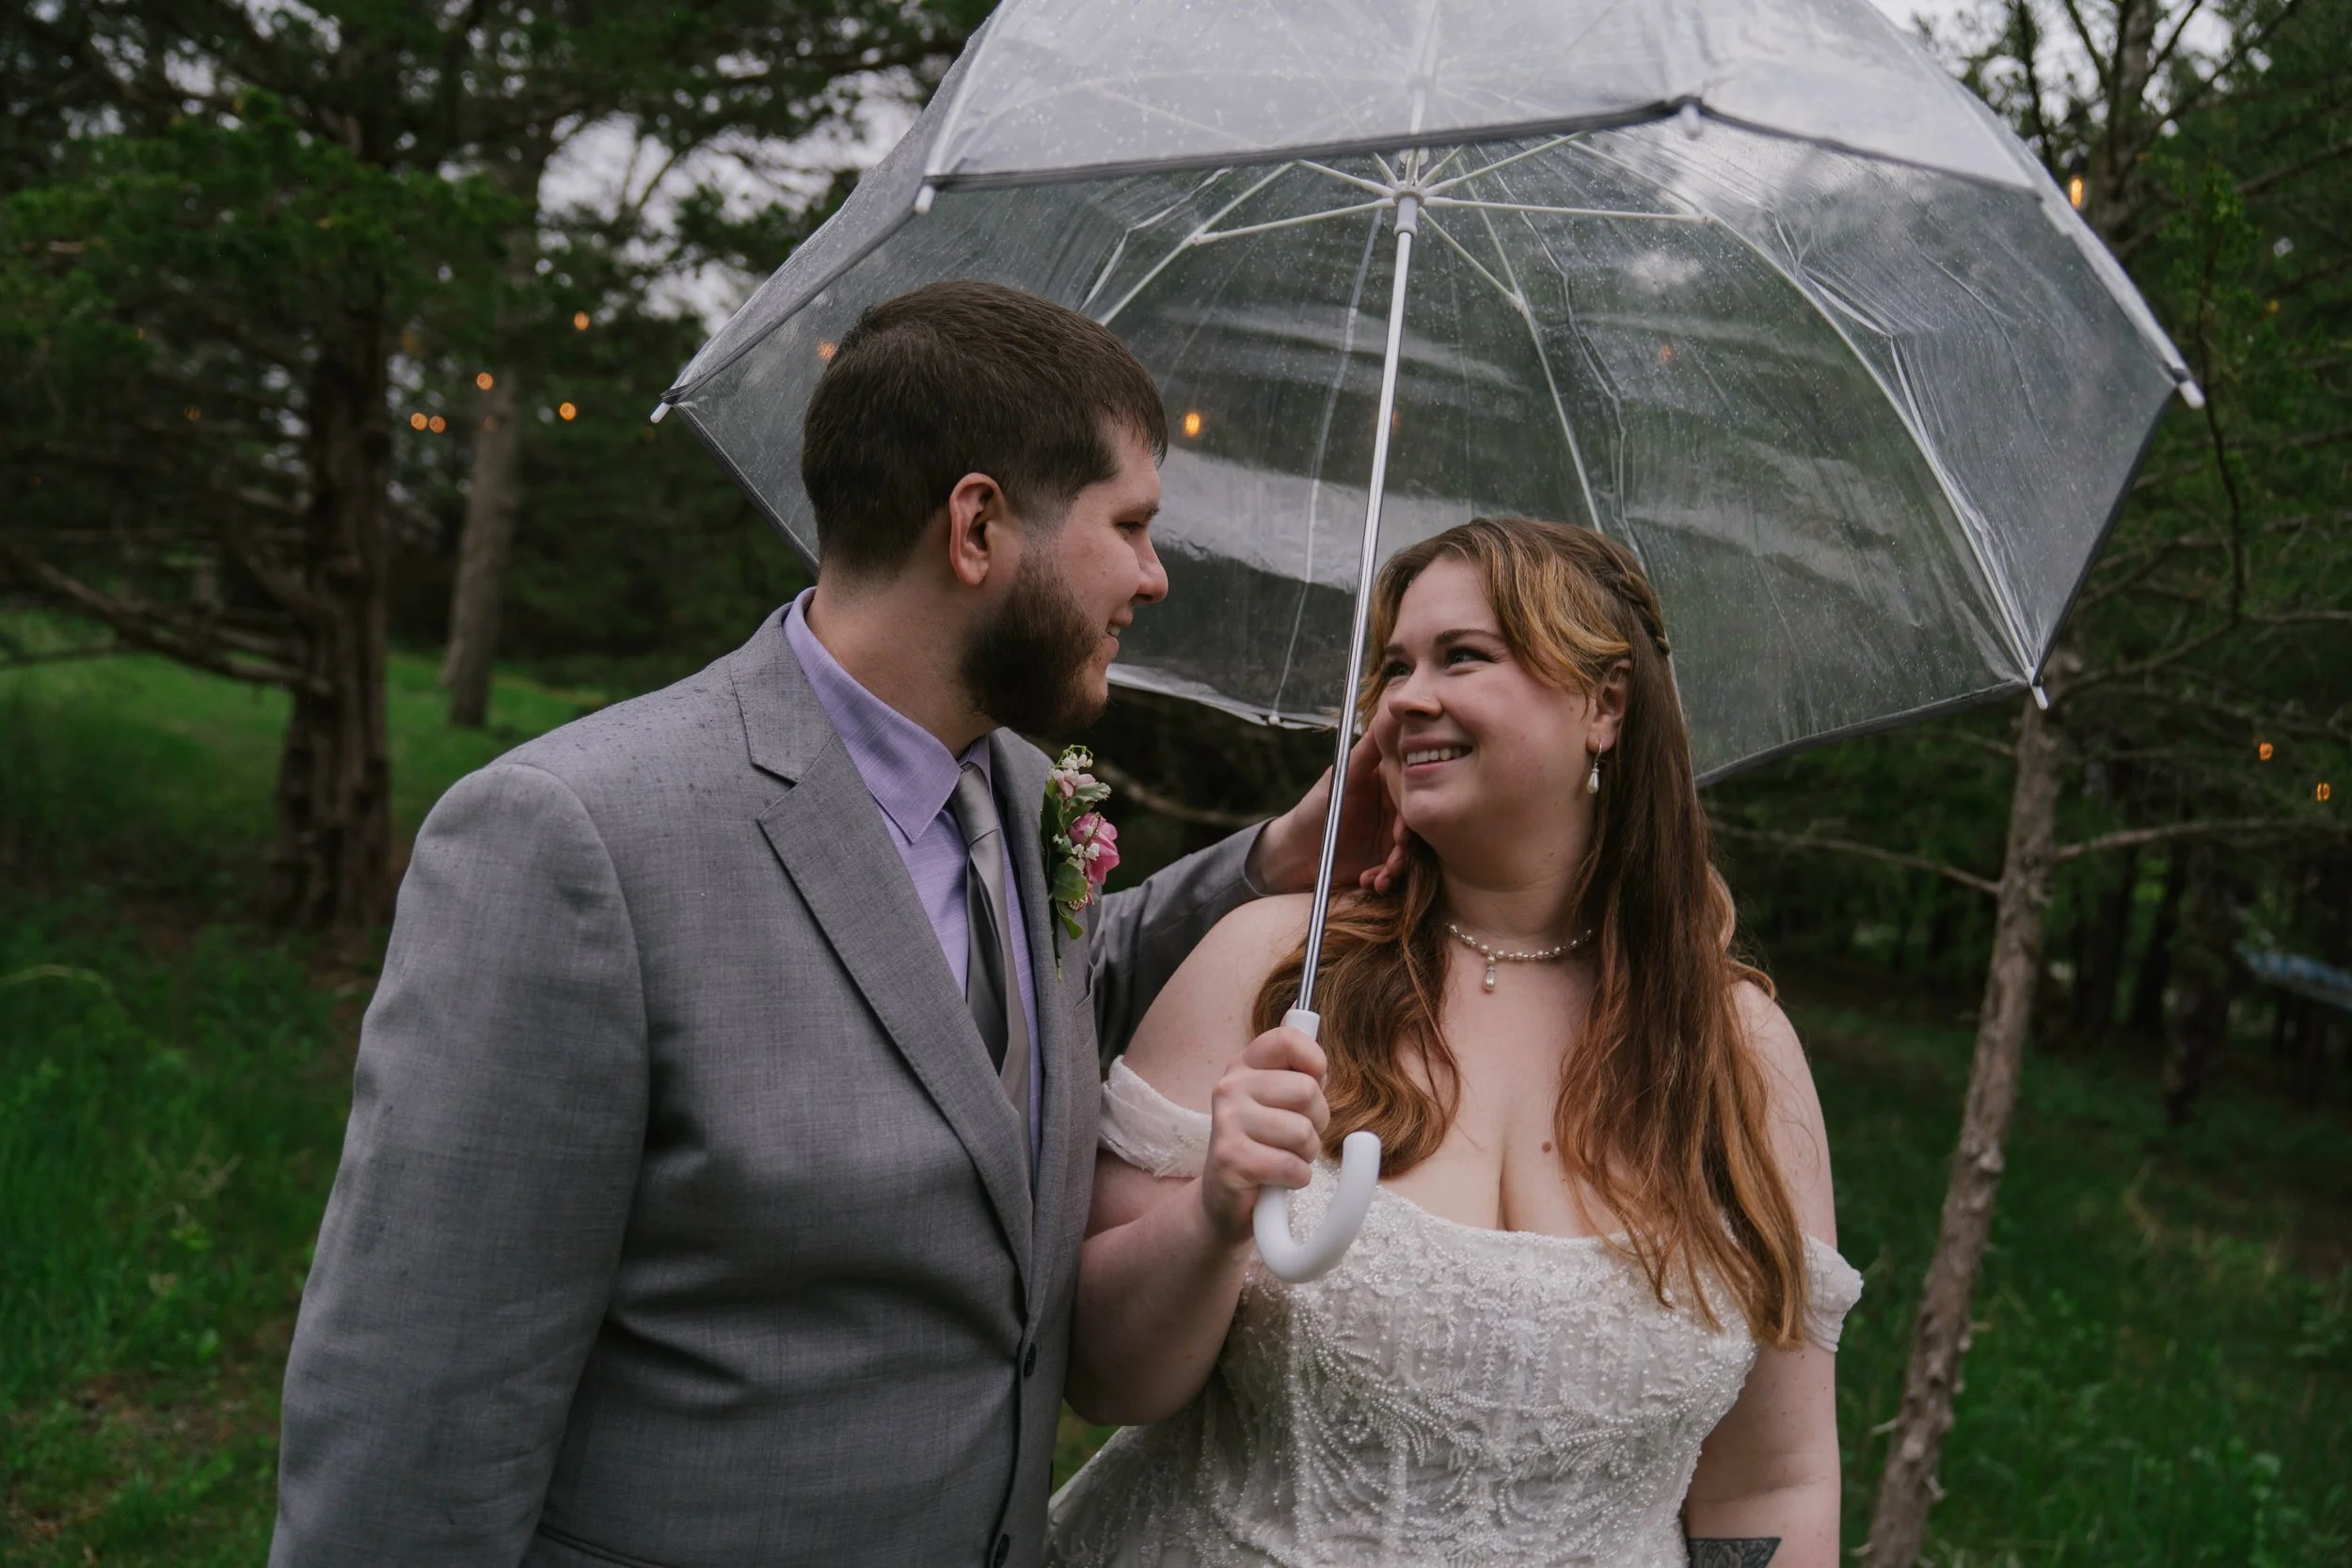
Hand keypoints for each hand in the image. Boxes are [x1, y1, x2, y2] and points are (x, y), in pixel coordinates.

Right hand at [1199, 1023, 1329, 1246]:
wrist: (1225, 1200)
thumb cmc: (1263, 1146)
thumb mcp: (1279, 1104)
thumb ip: (1301, 1079)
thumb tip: (1321, 1071)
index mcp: (1244, 1066)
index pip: (1287, 1040)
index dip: (1315, 1060)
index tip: (1316, 1082)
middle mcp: (1229, 1087)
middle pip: (1307, 1090)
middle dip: (1317, 1120)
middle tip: (1298, 1136)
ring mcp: (1226, 1122)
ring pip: (1302, 1132)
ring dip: (1306, 1154)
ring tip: (1285, 1158)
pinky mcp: (1230, 1159)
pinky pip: (1291, 1166)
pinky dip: (1296, 1178)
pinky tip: (1277, 1180)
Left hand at [1247, 731, 1409, 895]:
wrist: (1294, 852)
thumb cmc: (1313, 809)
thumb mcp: (1340, 779)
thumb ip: (1366, 752)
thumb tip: (1389, 714)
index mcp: (1389, 783)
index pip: (1414, 792)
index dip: (1412, 811)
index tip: (1401, 829)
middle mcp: (1395, 808)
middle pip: (1417, 825)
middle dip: (1408, 846)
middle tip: (1395, 857)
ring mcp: (1391, 836)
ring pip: (1410, 853)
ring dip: (1398, 868)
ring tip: (1379, 877)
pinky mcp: (1384, 860)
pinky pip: (1395, 872)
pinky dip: (1384, 880)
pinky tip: (1369, 882)